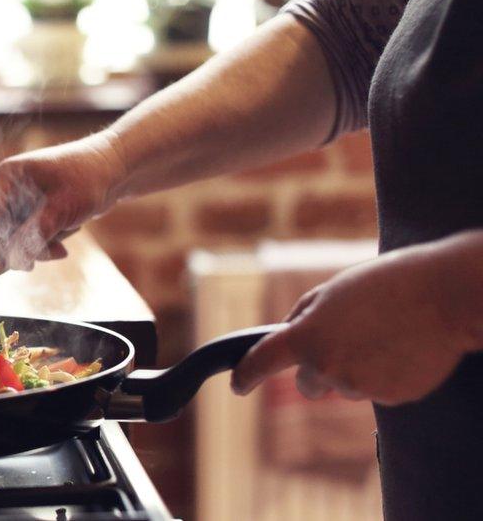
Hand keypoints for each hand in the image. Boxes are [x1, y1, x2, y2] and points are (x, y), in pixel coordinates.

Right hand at [0, 131, 126, 269]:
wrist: (116, 170)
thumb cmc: (88, 179)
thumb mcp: (60, 209)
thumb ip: (35, 234)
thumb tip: (14, 260)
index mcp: (7, 177)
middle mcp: (10, 187)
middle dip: (20, 248)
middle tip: (32, 265)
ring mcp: (23, 199)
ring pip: (17, 237)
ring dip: (38, 247)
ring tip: (61, 246)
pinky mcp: (36, 210)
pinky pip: (32, 235)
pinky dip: (46, 242)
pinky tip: (64, 241)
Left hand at [231, 243, 478, 405]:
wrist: (444, 297)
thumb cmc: (385, 284)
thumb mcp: (330, 290)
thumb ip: (303, 317)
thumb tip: (288, 336)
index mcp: (307, 337)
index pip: (262, 362)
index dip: (245, 376)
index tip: (238, 385)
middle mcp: (328, 367)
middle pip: (308, 384)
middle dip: (317, 368)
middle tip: (344, 341)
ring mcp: (360, 387)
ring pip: (344, 385)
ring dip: (354, 367)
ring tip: (383, 334)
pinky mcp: (391, 397)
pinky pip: (375, 389)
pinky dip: (382, 374)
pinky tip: (401, 348)